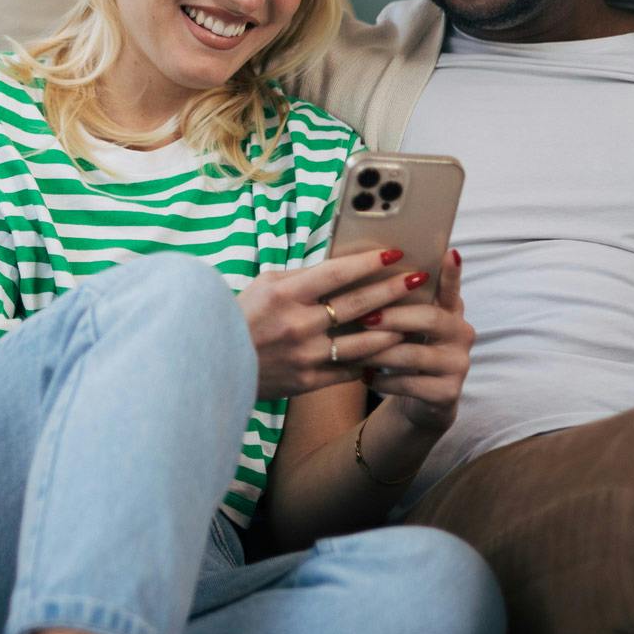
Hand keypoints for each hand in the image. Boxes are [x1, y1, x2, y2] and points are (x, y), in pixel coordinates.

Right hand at [238, 250, 425, 400]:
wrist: (214, 362)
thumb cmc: (241, 315)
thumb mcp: (265, 285)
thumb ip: (303, 276)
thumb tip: (342, 266)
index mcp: (284, 294)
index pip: (335, 273)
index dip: (367, 262)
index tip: (394, 252)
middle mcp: (297, 324)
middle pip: (357, 305)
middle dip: (392, 289)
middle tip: (418, 278)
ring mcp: (304, 355)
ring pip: (362, 342)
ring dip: (393, 329)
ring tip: (415, 318)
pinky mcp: (307, 381)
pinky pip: (349, 370)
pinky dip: (372, 360)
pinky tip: (391, 351)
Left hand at [361, 248, 470, 433]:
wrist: (418, 400)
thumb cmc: (405, 349)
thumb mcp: (406, 324)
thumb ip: (399, 301)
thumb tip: (368, 268)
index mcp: (450, 310)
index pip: (451, 288)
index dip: (452, 273)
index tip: (449, 253)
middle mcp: (461, 333)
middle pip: (429, 318)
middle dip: (393, 316)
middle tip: (364, 318)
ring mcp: (458, 364)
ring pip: (413, 353)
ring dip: (379, 351)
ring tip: (352, 351)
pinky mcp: (448, 392)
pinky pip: (409, 383)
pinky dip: (383, 380)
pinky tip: (365, 377)